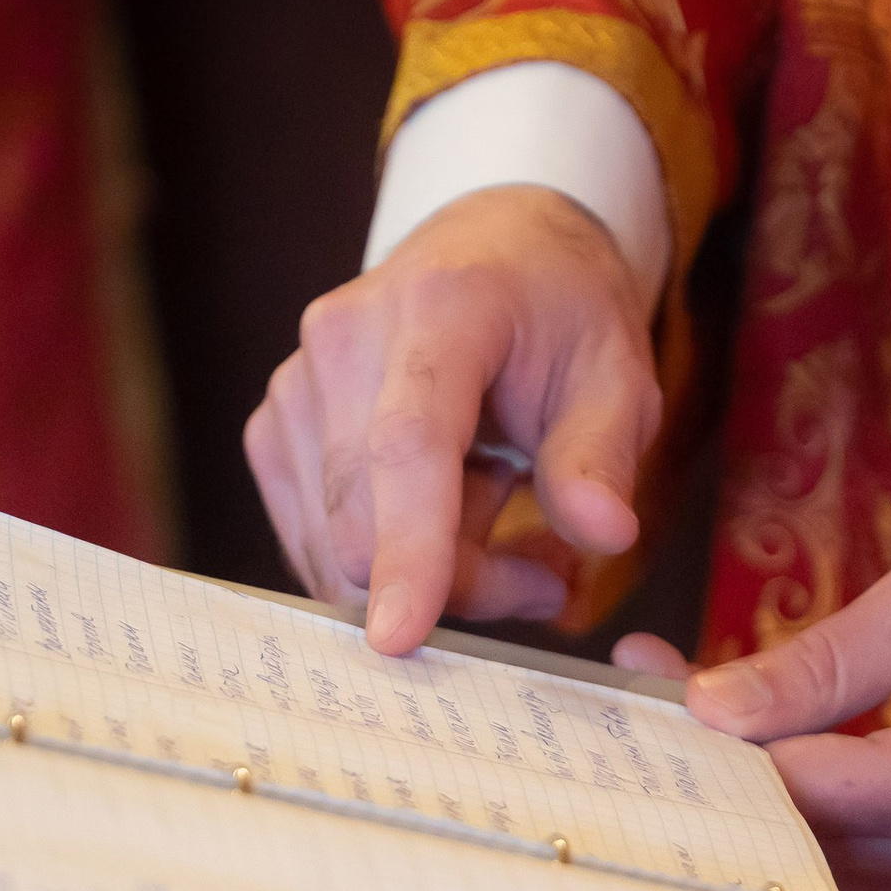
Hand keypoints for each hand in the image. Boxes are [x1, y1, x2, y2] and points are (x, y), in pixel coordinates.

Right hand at [244, 185, 660, 654]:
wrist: (491, 254)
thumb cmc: (560, 316)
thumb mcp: (617, 374)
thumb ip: (603, 457)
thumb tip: (606, 535)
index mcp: (439, 308)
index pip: (407, 444)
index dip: (406, 546)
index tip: (400, 636)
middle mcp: (343, 338)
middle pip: (368, 520)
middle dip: (460, 580)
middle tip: (543, 573)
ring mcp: (294, 385)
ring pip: (339, 548)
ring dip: (428, 568)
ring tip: (496, 506)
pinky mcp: (273, 430)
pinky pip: (319, 544)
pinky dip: (386, 554)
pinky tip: (441, 503)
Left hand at [642, 528, 890, 890]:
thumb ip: (819, 662)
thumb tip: (709, 706)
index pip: (794, 786)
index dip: (710, 746)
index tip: (641, 691)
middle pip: (797, 840)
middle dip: (713, 779)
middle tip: (636, 717)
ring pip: (821, 868)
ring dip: (750, 810)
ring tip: (680, 735)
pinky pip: (861, 875)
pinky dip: (803, 828)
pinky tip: (757, 771)